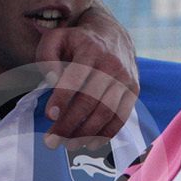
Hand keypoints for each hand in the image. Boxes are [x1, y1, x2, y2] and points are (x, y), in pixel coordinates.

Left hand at [37, 24, 138, 145]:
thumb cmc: (77, 42)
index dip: (62, 99)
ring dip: (85, 134)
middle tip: (51, 141)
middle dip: (69, 124)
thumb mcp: (57, 38)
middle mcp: (111, 65)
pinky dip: (105, 134)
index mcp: (90, 50)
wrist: (112, 35)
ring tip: (67, 145)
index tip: (50, 116)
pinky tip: (89, 143)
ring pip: (106, 113)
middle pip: (90, 101)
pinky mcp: (133, 91)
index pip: (75, 78)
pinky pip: (120, 117)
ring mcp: (125, 79)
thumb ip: (46, 55)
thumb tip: (52, 80)